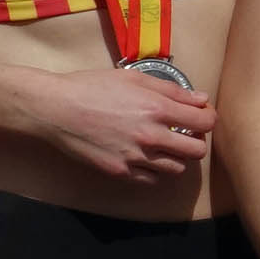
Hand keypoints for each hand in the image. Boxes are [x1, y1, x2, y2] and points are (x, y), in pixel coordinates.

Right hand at [5, 65, 215, 180]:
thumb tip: (201, 99)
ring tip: (164, 145)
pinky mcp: (120, 171)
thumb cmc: (91, 87)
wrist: (53, 108)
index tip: (199, 116)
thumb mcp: (133, 79)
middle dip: (196, 141)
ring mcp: (135, 157)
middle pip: (197, 151)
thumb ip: (172, 91)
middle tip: (184, 133)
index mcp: (157, 109)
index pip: (205, 122)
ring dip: (177, 157)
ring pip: (177, 168)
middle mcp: (150, 136)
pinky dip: (155, 171)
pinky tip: (147, 158)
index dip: (207, 118)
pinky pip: (152, 180)